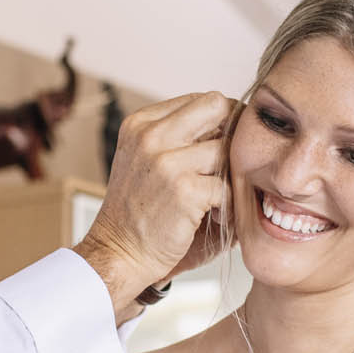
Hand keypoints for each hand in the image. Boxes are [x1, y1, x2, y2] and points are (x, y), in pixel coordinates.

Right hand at [74, 91, 233, 318]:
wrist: (118, 253)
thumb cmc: (139, 210)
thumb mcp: (146, 160)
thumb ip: (178, 137)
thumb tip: (232, 120)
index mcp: (141, 123)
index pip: (200, 99)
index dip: (220, 119)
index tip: (224, 143)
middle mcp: (150, 136)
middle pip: (217, 107)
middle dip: (234, 132)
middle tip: (235, 160)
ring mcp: (166, 162)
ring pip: (226, 149)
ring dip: (232, 174)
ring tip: (220, 196)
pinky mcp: (184, 190)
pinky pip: (228, 186)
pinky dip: (228, 205)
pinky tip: (215, 217)